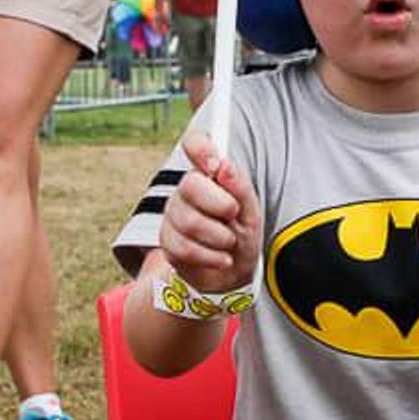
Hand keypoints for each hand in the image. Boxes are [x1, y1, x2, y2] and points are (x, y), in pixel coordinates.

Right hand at [160, 129, 262, 293]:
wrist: (231, 275)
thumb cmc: (242, 236)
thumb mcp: (251, 212)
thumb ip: (239, 187)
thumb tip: (224, 165)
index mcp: (209, 175)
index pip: (194, 144)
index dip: (200, 148)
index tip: (215, 163)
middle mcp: (186, 191)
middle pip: (189, 185)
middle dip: (220, 204)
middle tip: (233, 215)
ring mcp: (173, 216)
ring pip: (189, 221)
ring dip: (219, 236)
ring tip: (229, 242)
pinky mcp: (167, 242)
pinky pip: (184, 247)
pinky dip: (210, 256)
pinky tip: (221, 258)